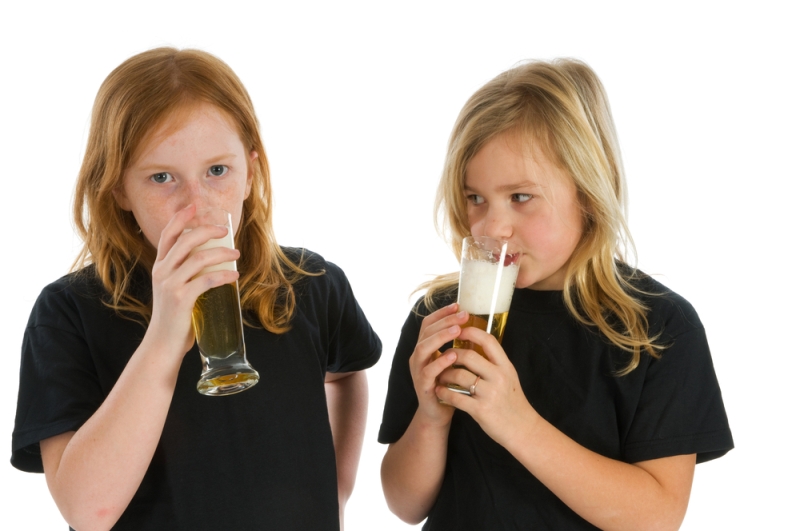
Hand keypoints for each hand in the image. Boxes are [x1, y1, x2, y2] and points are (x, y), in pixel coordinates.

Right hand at [148, 204, 240, 360]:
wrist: (163, 343)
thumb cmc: (175, 316)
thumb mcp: (174, 289)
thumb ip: (186, 273)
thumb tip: (214, 261)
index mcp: (160, 267)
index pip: (168, 235)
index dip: (181, 218)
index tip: (194, 206)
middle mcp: (162, 272)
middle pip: (185, 241)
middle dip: (207, 231)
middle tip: (225, 231)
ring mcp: (170, 285)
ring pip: (199, 258)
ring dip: (222, 253)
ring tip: (236, 255)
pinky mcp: (181, 299)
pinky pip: (206, 280)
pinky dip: (223, 276)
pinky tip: (235, 276)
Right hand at [408, 303, 468, 427]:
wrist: (439, 413)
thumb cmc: (448, 385)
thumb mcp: (450, 361)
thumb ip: (455, 345)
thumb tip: (471, 325)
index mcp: (425, 348)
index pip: (429, 324)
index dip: (442, 313)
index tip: (458, 305)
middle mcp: (418, 357)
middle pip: (426, 332)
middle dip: (445, 321)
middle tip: (463, 315)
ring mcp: (418, 371)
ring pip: (423, 349)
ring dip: (440, 337)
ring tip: (457, 330)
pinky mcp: (422, 386)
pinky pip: (428, 371)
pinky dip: (439, 362)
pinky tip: (452, 355)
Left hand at [436, 325, 536, 447]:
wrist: (522, 429)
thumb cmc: (512, 401)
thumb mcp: (509, 377)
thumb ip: (494, 362)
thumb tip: (475, 343)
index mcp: (506, 366)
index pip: (488, 341)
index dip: (471, 332)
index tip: (458, 330)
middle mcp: (499, 377)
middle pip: (468, 356)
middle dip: (451, 355)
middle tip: (443, 356)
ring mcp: (490, 394)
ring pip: (459, 375)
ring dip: (445, 374)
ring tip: (440, 375)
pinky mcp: (481, 410)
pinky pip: (456, 397)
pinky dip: (444, 392)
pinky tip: (440, 391)